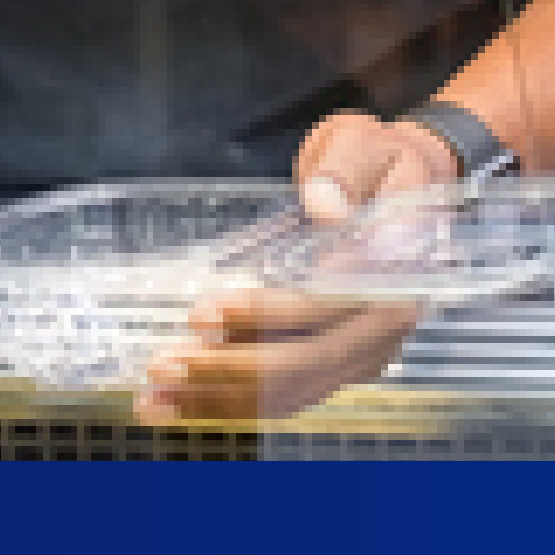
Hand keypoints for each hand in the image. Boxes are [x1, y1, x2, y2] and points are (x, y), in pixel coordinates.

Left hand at [124, 109, 459, 422]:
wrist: (398, 190)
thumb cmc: (377, 166)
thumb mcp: (365, 148)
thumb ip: (345, 172)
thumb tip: (324, 204)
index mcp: (393, 278)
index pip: (322, 309)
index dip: (262, 316)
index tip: (202, 313)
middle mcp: (382, 329)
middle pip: (301, 364)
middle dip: (227, 371)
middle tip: (162, 366)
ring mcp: (362, 355)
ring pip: (289, 392)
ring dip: (220, 401)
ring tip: (156, 401)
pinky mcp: (337, 366)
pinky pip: (286, 396)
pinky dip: (234, 405)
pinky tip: (183, 406)